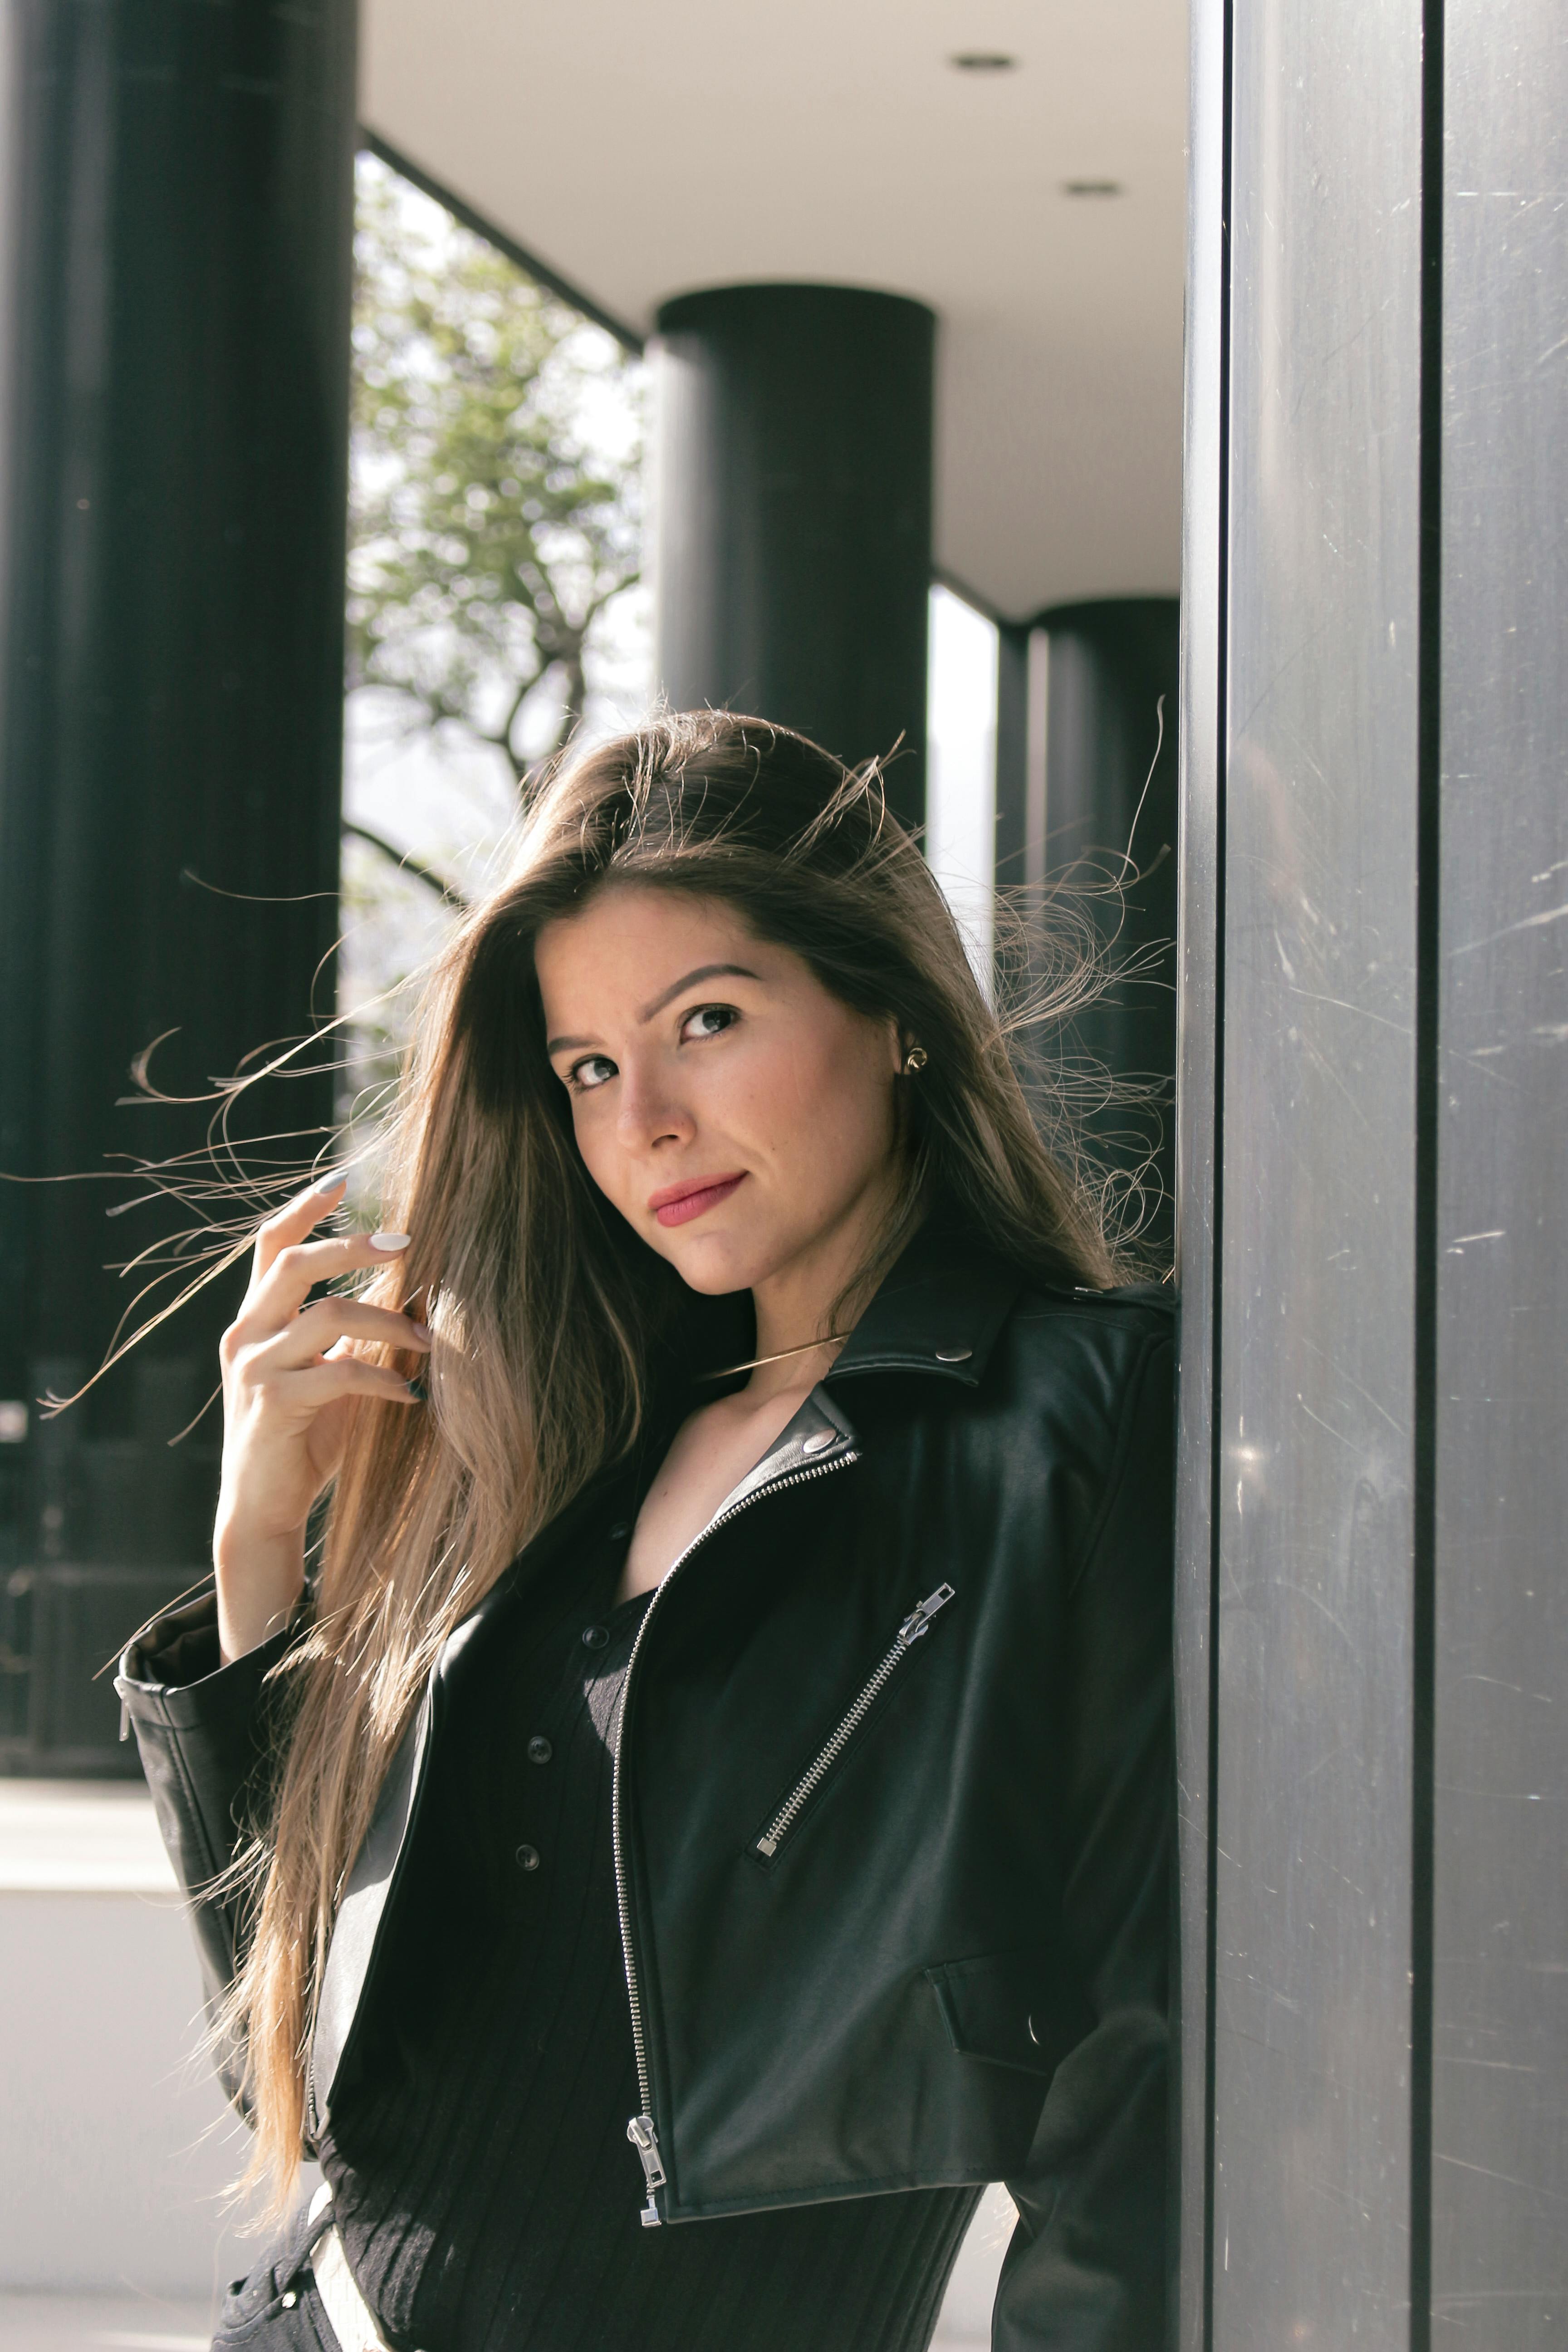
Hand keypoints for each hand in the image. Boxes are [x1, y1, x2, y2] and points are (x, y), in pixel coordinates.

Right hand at [212, 1176, 429, 1662]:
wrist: (262, 1508)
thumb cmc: (299, 1439)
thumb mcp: (325, 1376)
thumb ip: (347, 1338)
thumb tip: (404, 1298)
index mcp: (255, 1318)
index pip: (270, 1245)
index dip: (305, 1208)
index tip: (344, 1178)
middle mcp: (246, 1333)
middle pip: (295, 1263)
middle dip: (353, 1246)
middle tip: (407, 1244)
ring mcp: (256, 1367)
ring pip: (327, 1313)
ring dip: (389, 1321)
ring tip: (427, 1339)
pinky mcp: (273, 1403)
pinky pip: (339, 1372)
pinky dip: (383, 1378)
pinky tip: (408, 1394)